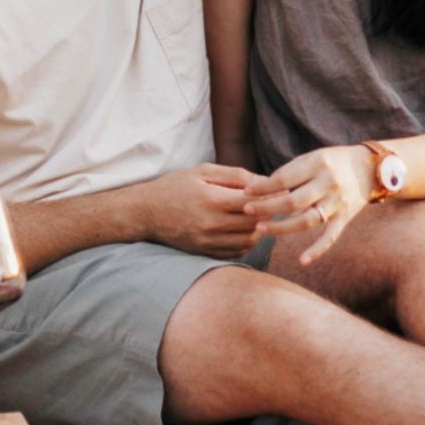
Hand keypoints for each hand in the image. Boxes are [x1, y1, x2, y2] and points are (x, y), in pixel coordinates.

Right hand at [143, 163, 265, 258]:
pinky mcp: (205, 252)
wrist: (145, 212)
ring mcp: (208, 241)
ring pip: (249, 240)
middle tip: (274, 202)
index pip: (253, 202)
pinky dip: (247, 242)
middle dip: (268, 212)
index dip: (270, 196)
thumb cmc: (175, 186)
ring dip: (260, 229)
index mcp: (211, 200)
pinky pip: (236, 252)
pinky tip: (245, 229)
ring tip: (260, 216)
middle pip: (254, 222)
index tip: (278, 190)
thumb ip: (235, 175)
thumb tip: (263, 181)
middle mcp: (211, 224)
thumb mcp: (203, 172)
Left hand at [243, 144, 375, 266]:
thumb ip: (289, 172)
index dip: (263, 187)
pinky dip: (317, 250)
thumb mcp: (312, 158)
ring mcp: (337, 203)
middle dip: (267, 208)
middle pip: (293, 201)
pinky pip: (330, 237)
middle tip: (247, 211)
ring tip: (260, 230)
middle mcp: (328, 184)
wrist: (369, 169)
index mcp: (318, 164)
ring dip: (282, 228)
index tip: (246, 192)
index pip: (284, 178)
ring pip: (307, 221)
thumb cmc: (333, 162)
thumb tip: (260, 188)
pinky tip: (302, 261)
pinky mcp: (345, 218)